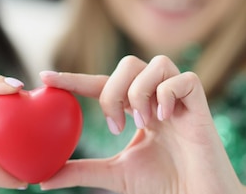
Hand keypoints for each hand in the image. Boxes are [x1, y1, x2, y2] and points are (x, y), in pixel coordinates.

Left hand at [39, 55, 245, 193]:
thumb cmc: (163, 185)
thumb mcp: (114, 175)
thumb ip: (82, 171)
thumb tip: (43, 179)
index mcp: (137, 109)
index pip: (102, 84)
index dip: (75, 78)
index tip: (44, 77)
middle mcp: (157, 98)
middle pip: (129, 63)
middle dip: (114, 90)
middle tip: (116, 126)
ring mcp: (180, 99)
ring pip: (155, 64)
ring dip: (140, 92)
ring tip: (144, 123)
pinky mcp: (201, 105)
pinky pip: (184, 78)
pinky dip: (168, 95)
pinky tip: (165, 121)